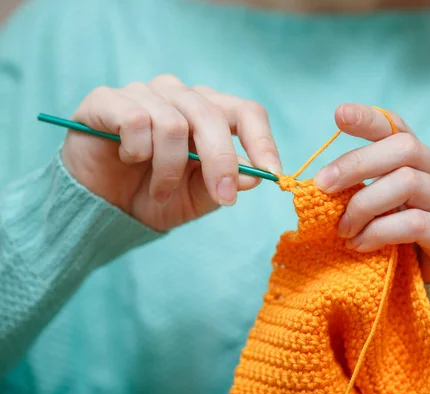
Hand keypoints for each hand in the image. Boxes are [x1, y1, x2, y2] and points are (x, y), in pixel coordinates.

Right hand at [62, 74, 281, 231]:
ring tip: (160, 191)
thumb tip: (255, 175)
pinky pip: (135, 119)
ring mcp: (144, 93)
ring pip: (173, 123)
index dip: (262, 140)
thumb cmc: (155, 197)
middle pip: (212, 116)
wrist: (103, 209)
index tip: (272, 173)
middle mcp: (180, 96)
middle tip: (222, 197)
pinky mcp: (107, 99)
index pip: (245, 112)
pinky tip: (128, 159)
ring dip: (168, 169)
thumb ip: (226, 182)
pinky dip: (137, 150)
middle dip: (220, 162)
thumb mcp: (199, 197)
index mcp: (208, 114)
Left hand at [314, 104, 429, 282]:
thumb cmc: (394, 240)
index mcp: (419, 161)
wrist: (428, 285)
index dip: (369, 119)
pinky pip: (415, 223)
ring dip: (364, 204)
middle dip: (357, 164)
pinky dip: (379, 232)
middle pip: (404, 148)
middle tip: (323, 186)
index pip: (397, 127)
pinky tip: (359, 245)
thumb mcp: (373, 208)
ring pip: (407, 182)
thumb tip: (318, 183)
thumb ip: (356, 190)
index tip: (339, 115)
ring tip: (342, 229)